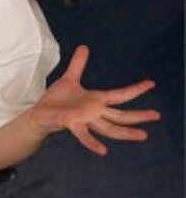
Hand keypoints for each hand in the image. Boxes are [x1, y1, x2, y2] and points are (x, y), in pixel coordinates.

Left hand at [30, 45, 159, 155]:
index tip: (151, 83)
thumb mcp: (69, 79)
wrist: (39, 114)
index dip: (135, 89)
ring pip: (108, 128)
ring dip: (125, 132)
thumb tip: (84, 46)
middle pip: (120, 115)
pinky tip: (103, 151)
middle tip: (157, 115)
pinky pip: (83, 134)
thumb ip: (78, 64)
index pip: (119, 95)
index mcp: (95, 100)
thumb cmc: (56, 100)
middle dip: (138, 115)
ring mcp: (84, 119)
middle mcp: (94, 112)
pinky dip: (92, 142)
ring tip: (144, 135)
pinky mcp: (71, 123)